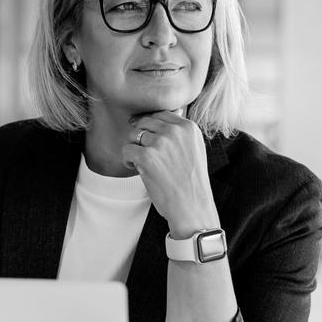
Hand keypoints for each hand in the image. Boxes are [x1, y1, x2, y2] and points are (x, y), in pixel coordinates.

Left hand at [121, 111, 220, 237]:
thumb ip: (180, 133)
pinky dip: (127, 160)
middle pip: (145, 122)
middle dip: (140, 137)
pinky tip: (136, 169)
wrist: (192, 206)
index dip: (150, 126)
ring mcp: (160, 143)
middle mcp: (175, 131)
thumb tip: (157, 119)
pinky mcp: (147, 157)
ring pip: (133, 135)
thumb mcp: (194, 149)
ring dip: (134, 149)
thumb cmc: (191, 182)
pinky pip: (126, 149)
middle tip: (144, 153)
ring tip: (141, 163)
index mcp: (188, 127)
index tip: (147, 139)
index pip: (161, 114)